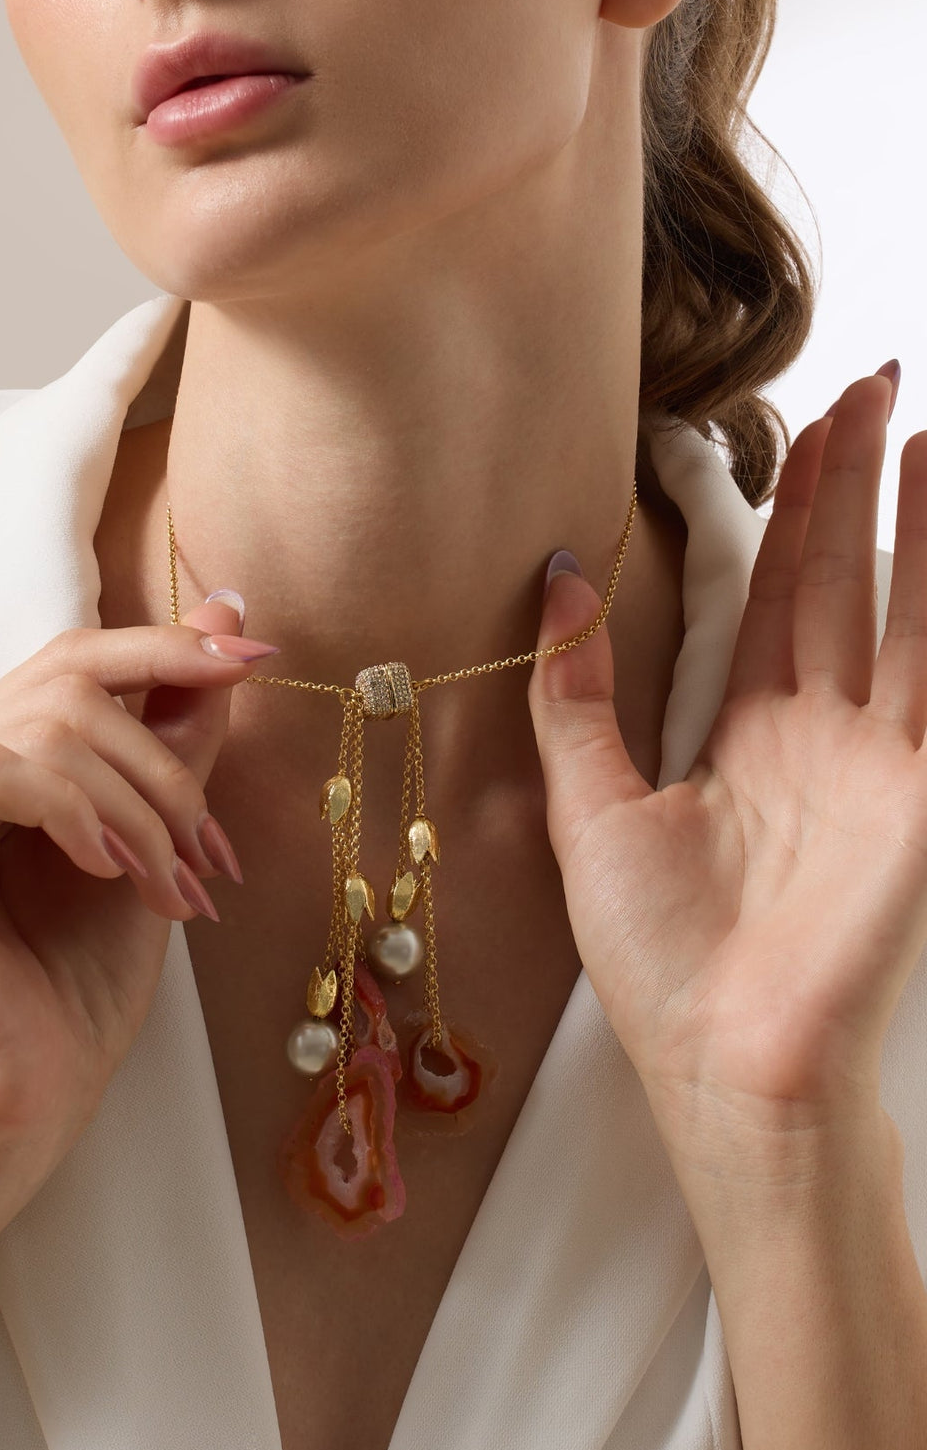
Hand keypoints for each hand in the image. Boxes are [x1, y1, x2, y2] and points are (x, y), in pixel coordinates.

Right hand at [0, 600, 272, 1187]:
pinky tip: (106, 872)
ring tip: (171, 887)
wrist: (27, 1095)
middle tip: (211, 845)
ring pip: (48, 725)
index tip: (259, 660)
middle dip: (166, 754)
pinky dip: (76, 812)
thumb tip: (230, 617)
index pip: (76, 662)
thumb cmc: (81, 983)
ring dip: (140, 806)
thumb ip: (180, 734)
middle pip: (67, 676)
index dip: (169, 647)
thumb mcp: (155, 839)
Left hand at [527, 367, 926, 1166]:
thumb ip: (574, 694)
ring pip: (906, 611)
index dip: (788, 513)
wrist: (723, 1064)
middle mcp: (816, 737)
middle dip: (854, 486)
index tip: (798, 432)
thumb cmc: (656, 961)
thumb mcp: (589, 810)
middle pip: (841, 582)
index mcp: (742, 738)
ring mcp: (877, 761)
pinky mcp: (919, 792)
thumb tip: (558, 576)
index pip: (773, 597)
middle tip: (870, 385)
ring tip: (924, 428)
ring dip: (919, 522)